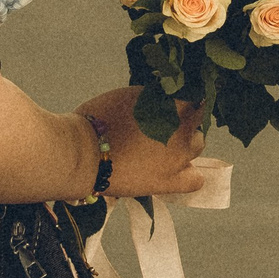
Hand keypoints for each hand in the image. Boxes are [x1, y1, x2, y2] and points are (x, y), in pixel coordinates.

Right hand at [77, 86, 205, 197]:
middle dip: (184, 117)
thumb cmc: (99, 118)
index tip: (174, 99)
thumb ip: (157, 97)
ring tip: (165, 144)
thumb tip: (169, 96)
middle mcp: (183, 130)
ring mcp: (179, 158)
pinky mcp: (168, 182)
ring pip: (197, 145)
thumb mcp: (132, 95)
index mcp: (174, 105)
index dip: (183, 96)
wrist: (81, 154)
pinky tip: (178, 168)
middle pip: (197, 119)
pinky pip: (194, 180)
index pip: (195, 95)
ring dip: (186, 141)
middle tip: (163, 121)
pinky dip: (189, 173)